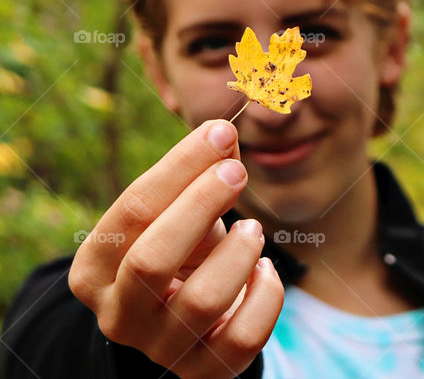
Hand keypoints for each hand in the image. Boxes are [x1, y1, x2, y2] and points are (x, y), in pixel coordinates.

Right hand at [69, 120, 283, 378]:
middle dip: (200, 205)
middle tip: (237, 171)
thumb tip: (225, 131)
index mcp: (94, 271)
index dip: (180, 167)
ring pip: (203, 299)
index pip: (132, 211)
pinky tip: (265, 271)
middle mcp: (118, 316)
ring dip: (239, 252)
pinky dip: (266, 294)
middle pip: (152, 259)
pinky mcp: (204, 373)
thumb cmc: (182, 256)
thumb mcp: (180, 216)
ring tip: (253, 230)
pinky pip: (245, 336)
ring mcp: (161, 350)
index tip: (221, 132)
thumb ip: (200, 174)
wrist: (187, 328)